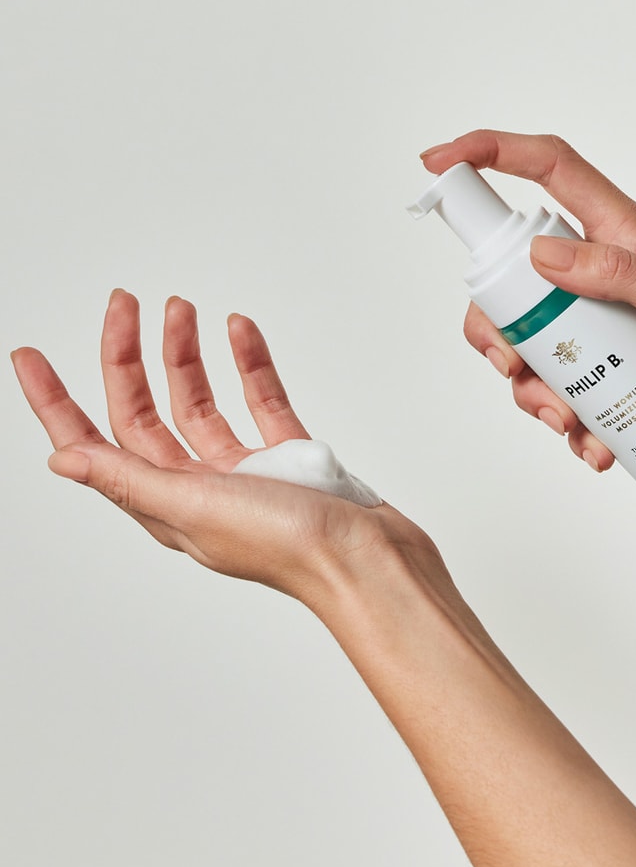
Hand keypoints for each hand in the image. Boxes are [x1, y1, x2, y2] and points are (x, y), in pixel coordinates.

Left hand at [11, 290, 433, 612]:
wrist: (370, 562)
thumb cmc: (291, 548)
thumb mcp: (196, 507)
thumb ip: (129, 479)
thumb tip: (62, 458)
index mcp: (167, 505)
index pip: (96, 446)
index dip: (56, 403)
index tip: (28, 357)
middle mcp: (199, 489)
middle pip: (147, 413)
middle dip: (128, 357)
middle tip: (125, 304)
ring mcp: (246, 475)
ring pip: (201, 402)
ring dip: (186, 355)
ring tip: (182, 310)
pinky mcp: (290, 461)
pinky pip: (261, 402)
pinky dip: (249, 365)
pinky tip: (241, 334)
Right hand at [420, 130, 635, 472]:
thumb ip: (620, 274)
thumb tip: (541, 252)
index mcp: (622, 235)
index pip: (546, 169)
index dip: (488, 154)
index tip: (437, 163)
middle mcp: (603, 270)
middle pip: (513, 278)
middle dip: (496, 328)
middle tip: (515, 367)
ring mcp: (603, 319)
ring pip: (531, 341)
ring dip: (533, 389)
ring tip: (571, 423)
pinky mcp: (611, 363)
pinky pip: (563, 384)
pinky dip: (567, 419)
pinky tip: (594, 444)